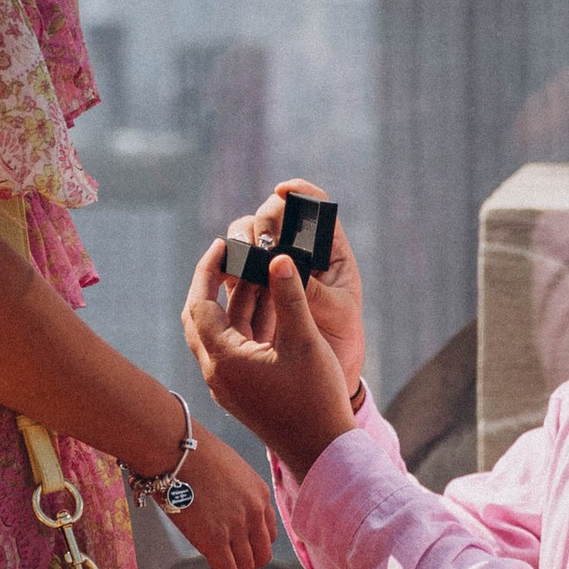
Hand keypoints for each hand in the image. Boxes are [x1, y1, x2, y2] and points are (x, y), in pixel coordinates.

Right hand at [158, 424, 275, 568]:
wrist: (173, 447)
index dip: (254, 547)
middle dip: (245, 566)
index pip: (269, 532)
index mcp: (259, 492)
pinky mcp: (214, 539)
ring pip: (244, 567)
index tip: (238, 552)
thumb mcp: (223, 467)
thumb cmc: (187, 452)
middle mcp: (254, 511)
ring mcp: (236, 526)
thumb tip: (212, 502)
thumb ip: (228, 489)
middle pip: (261, 554)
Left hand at [184, 242, 359, 483]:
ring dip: (233, 304)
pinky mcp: (241, 393)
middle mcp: (217, 374)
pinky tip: (267, 306)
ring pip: (218, 334)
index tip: (222, 244)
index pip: (200, 304)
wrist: (323, 452)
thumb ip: (290, 296)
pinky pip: (232, 349)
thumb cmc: (315, 399)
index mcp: (224, 360)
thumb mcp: (304, 341)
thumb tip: (279, 257)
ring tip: (255, 273)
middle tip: (231, 256)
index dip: (208, 270)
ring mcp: (227, 385)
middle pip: (200, 318)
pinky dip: (243, 324)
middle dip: (212, 285)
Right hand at [228, 182, 365, 390]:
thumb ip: (313, 288)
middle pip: (275, 215)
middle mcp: (299, 252)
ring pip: (249, 236)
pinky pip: (233, 265)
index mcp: (329, 251)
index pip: (316, 206)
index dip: (300, 192)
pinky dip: (228, 264)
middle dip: (264, 220)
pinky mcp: (250, 286)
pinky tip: (228, 274)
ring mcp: (272, 268)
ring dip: (242, 240)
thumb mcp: (335, 314)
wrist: (322, 377)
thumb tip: (283, 264)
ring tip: (243, 258)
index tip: (283, 190)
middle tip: (260, 240)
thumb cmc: (341, 341)